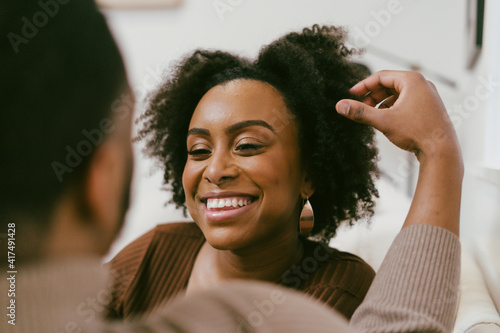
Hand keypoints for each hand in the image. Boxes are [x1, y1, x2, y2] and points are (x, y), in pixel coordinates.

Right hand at [335, 70, 458, 159]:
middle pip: (389, 84)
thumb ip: (360, 112)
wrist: (441, 150)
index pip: (380, 76)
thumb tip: (340, 106)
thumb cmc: (418, 132)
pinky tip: (387, 121)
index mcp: (412, 80)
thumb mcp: (383, 120)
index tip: (351, 95)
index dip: (363, 86)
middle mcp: (422, 84)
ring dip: (382, 103)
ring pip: (397, 94)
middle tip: (360, 107)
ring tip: (372, 116)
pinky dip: (393, 108)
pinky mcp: (429, 107)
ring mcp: (427, 96)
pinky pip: (406, 102)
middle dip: (373, 96)